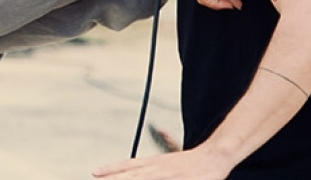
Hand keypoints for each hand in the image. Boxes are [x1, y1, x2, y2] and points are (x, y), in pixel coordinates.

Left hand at [93, 148, 232, 179]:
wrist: (215, 156)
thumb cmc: (194, 161)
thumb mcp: (173, 153)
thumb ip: (163, 148)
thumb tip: (158, 134)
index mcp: (155, 162)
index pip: (128, 164)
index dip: (111, 169)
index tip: (95, 172)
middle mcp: (158, 168)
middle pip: (131, 174)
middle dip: (113, 177)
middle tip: (97, 178)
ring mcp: (167, 175)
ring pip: (142, 179)